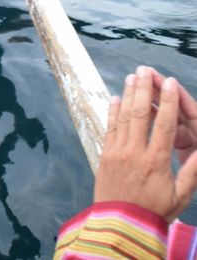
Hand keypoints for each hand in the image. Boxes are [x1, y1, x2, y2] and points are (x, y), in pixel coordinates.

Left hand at [94, 67, 196, 221]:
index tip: (170, 82)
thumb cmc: (154, 211)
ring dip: (127, 95)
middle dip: (143, 89)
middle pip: (139, 114)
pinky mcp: (105, 155)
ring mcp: (117, 152)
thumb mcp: (181, 195)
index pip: (163, 124)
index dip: (168, 101)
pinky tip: (116, 98)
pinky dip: (112, 112)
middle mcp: (135, 152)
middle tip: (145, 70)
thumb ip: (193, 171)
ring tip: (131, 77)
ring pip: (122, 117)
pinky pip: (109, 129)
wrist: (121, 224)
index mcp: (156, 161)